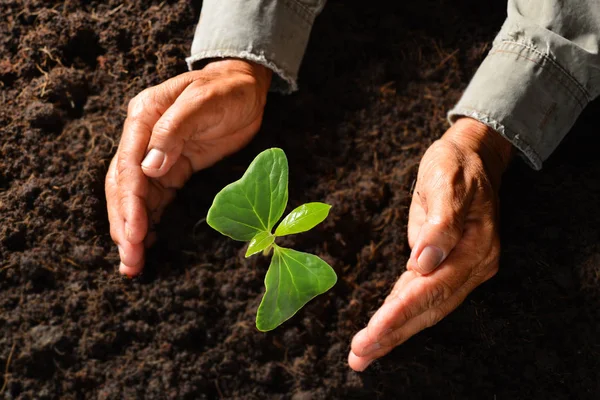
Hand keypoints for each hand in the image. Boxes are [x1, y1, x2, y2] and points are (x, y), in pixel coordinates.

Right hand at [105, 59, 271, 276]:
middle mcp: (143, 139)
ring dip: (132, 230)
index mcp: (143, 118)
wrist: (246, 89)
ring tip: (132, 264)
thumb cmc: (226, 89)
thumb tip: (149, 168)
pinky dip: (149, 221)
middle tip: (129, 261)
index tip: (133, 233)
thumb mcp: (202, 102)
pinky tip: (145, 244)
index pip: (128, 166)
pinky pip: (156, 198)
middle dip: (125, 225)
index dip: (129, 203)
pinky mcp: (174, 168)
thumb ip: (174, 131)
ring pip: (137, 198)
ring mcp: (157, 155)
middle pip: (125, 187)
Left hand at [348, 118, 512, 370]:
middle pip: (429, 308)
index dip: (401, 313)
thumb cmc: (456, 166)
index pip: (432, 289)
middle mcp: (471, 266)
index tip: (373, 331)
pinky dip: (401, 313)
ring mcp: (462, 269)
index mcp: (474, 247)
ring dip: (394, 331)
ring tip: (363, 353)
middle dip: (393, 333)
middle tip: (360, 356)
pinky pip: (421, 295)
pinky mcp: (447, 266)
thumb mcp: (447, 182)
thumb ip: (441, 222)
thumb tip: (424, 261)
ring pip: (425, 308)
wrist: (472, 158)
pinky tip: (382, 328)